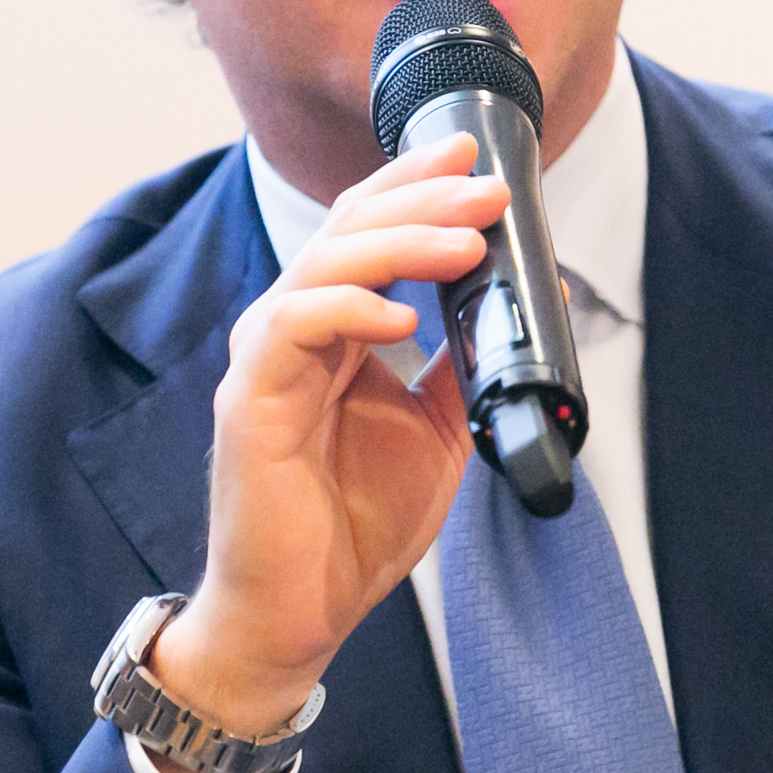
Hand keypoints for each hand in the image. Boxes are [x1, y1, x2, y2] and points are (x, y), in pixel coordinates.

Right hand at [148, 132, 506, 772]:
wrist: (303, 613)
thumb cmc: (355, 526)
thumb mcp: (437, 432)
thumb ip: (462, 364)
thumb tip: (520, 302)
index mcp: (336, 331)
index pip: (367, 231)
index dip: (414, 187)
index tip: (474, 160)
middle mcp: (294, 330)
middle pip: (348, 231)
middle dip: (423, 200)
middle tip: (486, 188)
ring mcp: (268, 361)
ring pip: (325, 265)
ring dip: (400, 244)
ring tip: (465, 241)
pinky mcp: (251, 401)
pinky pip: (294, 328)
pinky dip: (351, 310)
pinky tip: (401, 316)